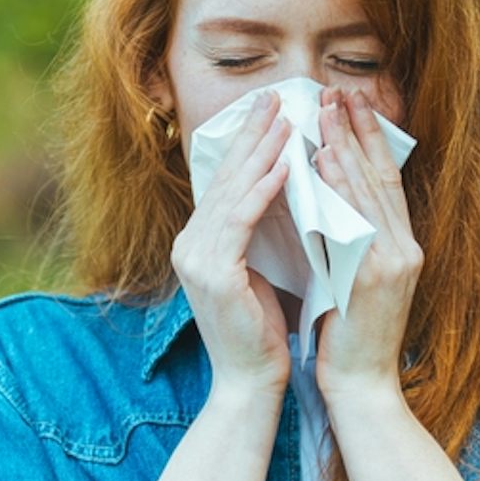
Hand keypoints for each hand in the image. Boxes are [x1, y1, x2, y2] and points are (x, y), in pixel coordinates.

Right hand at [170, 89, 293, 396]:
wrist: (251, 384)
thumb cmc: (266, 331)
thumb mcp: (263, 270)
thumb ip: (264, 232)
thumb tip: (289, 188)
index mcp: (199, 243)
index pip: (225, 182)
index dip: (247, 144)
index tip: (271, 111)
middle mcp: (190, 244)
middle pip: (224, 177)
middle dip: (253, 134)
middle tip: (276, 96)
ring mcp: (196, 257)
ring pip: (233, 192)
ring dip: (262, 151)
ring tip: (286, 118)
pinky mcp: (213, 272)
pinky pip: (242, 220)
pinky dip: (264, 189)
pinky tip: (285, 164)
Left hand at [313, 86, 421, 402]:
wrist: (361, 386)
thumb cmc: (349, 336)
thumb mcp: (353, 279)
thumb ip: (348, 240)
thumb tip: (324, 197)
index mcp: (402, 248)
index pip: (386, 182)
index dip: (370, 140)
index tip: (352, 104)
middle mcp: (405, 248)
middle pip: (382, 176)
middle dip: (360, 130)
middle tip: (339, 90)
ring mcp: (394, 261)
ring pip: (370, 191)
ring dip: (347, 145)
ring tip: (327, 110)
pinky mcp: (375, 276)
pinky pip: (355, 220)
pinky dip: (340, 187)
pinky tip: (323, 160)